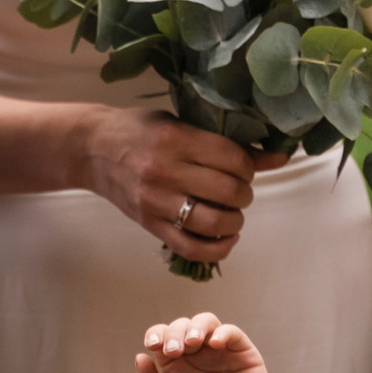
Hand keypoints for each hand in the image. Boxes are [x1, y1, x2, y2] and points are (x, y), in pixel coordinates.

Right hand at [85, 112, 257, 267]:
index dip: (249, 167)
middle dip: (244, 194)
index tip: (244, 168)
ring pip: (214, 222)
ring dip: (234, 221)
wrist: (92, 149)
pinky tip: (226, 237)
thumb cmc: (140, 130)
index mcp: (176, 138)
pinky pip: (192, 248)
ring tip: (233, 213)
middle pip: (227, 191)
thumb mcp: (180, 124)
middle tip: (239, 190)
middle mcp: (166, 170)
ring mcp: (156, 201)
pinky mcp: (150, 224)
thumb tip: (278, 157)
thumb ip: (225, 142)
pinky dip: (218, 248)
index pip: (232, 158)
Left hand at [135, 311, 281, 372]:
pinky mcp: (243, 355)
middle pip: (182, 326)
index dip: (156, 334)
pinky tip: (214, 343)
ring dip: (196, 326)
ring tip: (192, 342)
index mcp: (177, 367)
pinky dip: (222, 332)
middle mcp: (197, 357)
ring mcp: (220, 354)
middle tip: (174, 351)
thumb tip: (140, 356)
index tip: (154, 345)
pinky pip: (232, 333)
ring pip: (205, 322)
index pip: (163, 337)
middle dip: (174, 333)